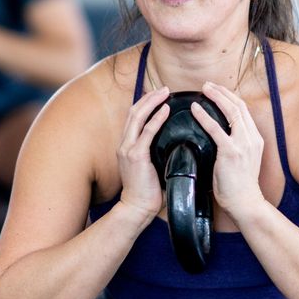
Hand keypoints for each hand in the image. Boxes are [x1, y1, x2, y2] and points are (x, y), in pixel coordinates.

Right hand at [117, 86, 170, 217]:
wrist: (137, 209)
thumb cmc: (147, 193)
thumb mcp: (150, 168)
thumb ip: (156, 155)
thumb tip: (174, 146)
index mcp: (127, 147)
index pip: (134, 119)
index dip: (145, 104)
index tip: (158, 96)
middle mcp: (124, 145)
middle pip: (134, 112)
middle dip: (149, 98)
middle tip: (164, 89)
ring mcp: (128, 149)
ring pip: (137, 117)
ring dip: (152, 102)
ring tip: (164, 93)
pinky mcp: (135, 156)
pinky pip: (146, 132)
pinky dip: (156, 118)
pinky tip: (165, 109)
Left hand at [191, 82, 265, 219]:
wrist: (245, 203)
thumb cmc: (239, 187)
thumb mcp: (242, 161)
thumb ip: (234, 146)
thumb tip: (219, 138)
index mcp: (255, 139)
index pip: (244, 111)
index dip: (231, 98)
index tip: (218, 91)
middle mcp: (252, 138)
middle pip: (239, 106)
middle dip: (223, 92)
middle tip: (208, 84)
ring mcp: (243, 144)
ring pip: (231, 111)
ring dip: (216, 97)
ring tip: (203, 89)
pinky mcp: (231, 152)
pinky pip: (215, 128)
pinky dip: (204, 116)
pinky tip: (195, 109)